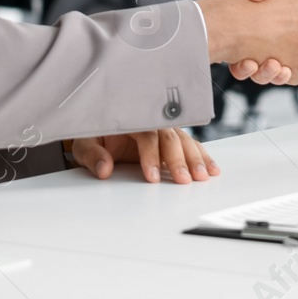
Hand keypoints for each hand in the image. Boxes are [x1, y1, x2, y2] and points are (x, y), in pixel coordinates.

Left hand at [64, 128, 218, 184]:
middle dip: (178, 160)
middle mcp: (151, 121)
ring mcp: (163, 130)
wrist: (100, 127)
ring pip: (184, 140)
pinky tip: (211, 169)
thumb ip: (93, 155)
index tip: (153, 176)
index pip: (146, 135)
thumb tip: (104, 169)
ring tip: (203, 176)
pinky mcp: (171, 139)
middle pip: (170, 137)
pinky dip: (202, 156)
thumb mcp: (86, 143)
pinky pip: (189, 145)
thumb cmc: (93, 134)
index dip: (151, 156)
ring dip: (195, 158)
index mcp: (131, 118)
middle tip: (185, 179)